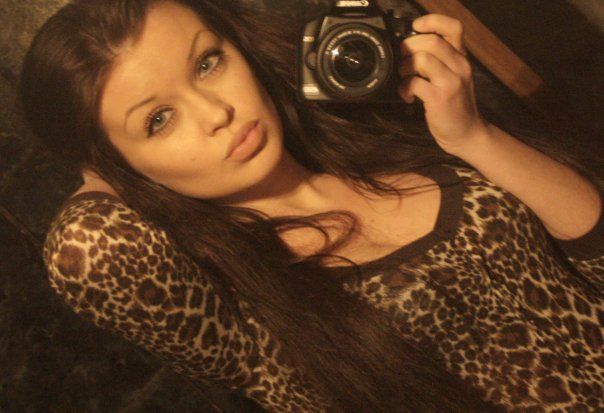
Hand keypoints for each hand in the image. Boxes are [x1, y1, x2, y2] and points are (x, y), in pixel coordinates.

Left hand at [397, 13, 489, 156]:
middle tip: (403, 61)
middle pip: (431, 41)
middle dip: (409, 48)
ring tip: (405, 79)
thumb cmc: (455, 105)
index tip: (415, 28)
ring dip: (404, 68)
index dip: (432, 21)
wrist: (466, 133)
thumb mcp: (453, 77)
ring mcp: (451, 82)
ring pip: (421, 60)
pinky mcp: (440, 98)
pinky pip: (414, 83)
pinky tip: (408, 96)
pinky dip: (404, 88)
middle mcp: (459, 66)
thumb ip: (440, 60)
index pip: (454, 27)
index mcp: (461, 58)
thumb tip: (411, 46)